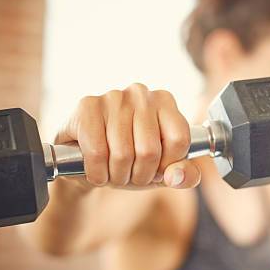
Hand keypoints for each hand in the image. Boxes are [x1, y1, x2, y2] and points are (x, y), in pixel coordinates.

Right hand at [55, 83, 200, 188]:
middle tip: (131, 174)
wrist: (84, 161)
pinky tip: (96, 169)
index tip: (157, 169)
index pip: (179, 140)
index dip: (167, 165)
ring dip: (117, 176)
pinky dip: (97, 173)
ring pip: (122, 154)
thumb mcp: (163, 171)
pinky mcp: (87, 105)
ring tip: (113, 172)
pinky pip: (97, 152)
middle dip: (140, 175)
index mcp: (166, 102)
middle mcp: (141, 93)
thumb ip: (185, 175)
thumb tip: (176, 176)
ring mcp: (113, 96)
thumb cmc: (130, 162)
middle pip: (149, 150)